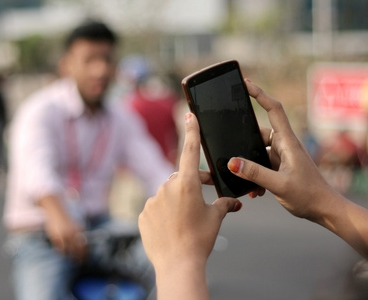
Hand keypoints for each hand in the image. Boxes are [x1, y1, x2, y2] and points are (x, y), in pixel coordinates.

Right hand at [40, 196, 86, 260]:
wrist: (55, 208)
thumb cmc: (66, 217)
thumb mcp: (75, 224)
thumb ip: (80, 232)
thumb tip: (84, 243)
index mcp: (80, 229)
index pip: (85, 245)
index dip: (85, 253)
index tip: (85, 259)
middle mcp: (73, 233)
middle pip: (77, 250)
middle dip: (78, 258)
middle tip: (79, 263)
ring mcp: (64, 235)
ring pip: (68, 251)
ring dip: (69, 255)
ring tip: (70, 259)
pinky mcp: (56, 236)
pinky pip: (59, 248)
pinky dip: (61, 251)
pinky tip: (62, 252)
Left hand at [138, 113, 241, 270]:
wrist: (177, 263)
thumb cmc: (199, 240)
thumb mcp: (215, 219)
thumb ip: (224, 205)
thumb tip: (234, 202)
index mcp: (187, 184)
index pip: (190, 150)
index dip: (191, 131)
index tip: (188, 114)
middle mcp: (167, 187)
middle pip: (180, 178)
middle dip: (189, 185)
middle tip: (199, 201)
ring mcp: (153, 200)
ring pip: (166, 193)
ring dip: (175, 201)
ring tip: (184, 220)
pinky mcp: (144, 213)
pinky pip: (155, 207)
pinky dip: (163, 213)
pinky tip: (171, 227)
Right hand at [227, 79, 334, 220]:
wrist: (325, 210)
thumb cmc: (309, 195)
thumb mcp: (279, 184)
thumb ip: (254, 173)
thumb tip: (232, 162)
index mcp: (288, 142)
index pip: (273, 110)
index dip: (259, 94)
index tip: (245, 83)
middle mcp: (284, 145)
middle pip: (258, 133)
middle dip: (244, 141)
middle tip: (229, 143)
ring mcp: (282, 156)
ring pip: (257, 151)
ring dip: (249, 165)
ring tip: (245, 180)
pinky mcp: (279, 167)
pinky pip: (261, 165)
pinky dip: (254, 175)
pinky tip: (254, 191)